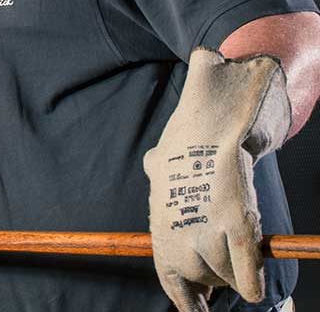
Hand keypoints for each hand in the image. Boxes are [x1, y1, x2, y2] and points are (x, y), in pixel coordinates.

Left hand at [143, 48, 290, 311]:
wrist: (213, 116)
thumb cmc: (189, 136)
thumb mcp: (162, 157)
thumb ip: (159, 173)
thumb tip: (154, 169)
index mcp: (160, 223)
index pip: (170, 279)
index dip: (186, 300)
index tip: (199, 309)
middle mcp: (177, 234)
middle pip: (200, 281)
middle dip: (216, 276)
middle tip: (226, 263)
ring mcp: (206, 231)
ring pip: (227, 278)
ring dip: (238, 269)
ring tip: (240, 243)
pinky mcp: (235, 226)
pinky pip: (248, 276)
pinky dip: (252, 281)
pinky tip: (255, 280)